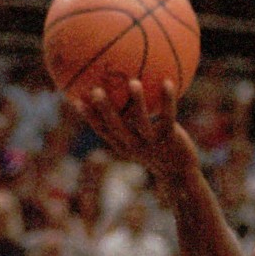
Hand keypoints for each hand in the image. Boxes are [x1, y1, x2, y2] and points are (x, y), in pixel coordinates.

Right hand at [74, 79, 199, 188]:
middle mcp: (135, 145)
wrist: (180, 174)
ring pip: (142, 122)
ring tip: (134, 82)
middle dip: (105, 110)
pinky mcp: (170, 138)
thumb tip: (119, 95)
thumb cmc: (156, 152)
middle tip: (96, 90)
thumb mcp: (139, 140)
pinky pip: (168, 116)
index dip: (89, 117)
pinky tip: (167, 81)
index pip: (102, 130)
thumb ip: (127, 122)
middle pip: (116, 127)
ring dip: (138, 102)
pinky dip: (167, 99)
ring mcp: (152, 142)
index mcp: (123, 144)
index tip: (74, 99)